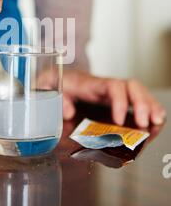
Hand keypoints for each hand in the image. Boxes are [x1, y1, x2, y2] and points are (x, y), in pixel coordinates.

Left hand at [40, 68, 165, 127]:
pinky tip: (155, 126)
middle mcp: (107, 87)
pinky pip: (138, 104)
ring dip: (151, 107)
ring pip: (139, 94)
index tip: (118, 120)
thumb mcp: (49, 88)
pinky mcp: (117, 103)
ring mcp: (114, 94)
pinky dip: (149, 113)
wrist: (56, 80)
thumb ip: (56, 98)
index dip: (118, 102)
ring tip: (157, 123)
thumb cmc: (55, 84)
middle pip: (131, 87)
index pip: (112, 86)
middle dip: (142, 104)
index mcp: (90, 84)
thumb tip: (67, 112)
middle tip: (145, 123)